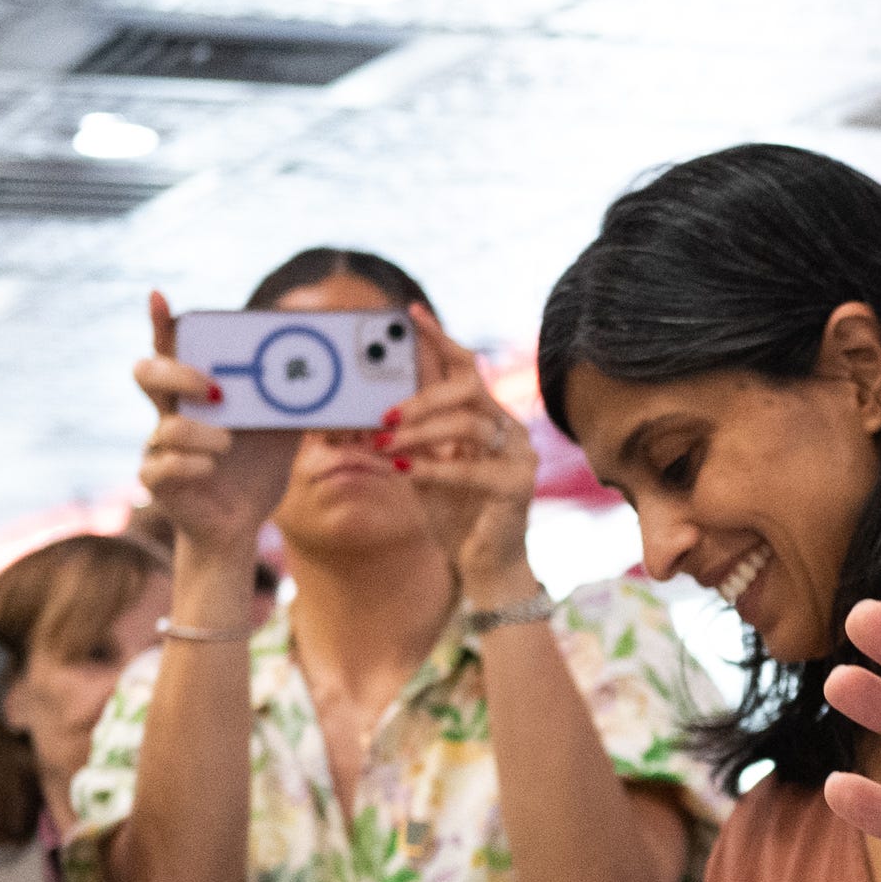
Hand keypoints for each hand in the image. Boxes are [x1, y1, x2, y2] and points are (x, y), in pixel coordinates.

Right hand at [134, 290, 302, 560]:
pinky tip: (212, 470)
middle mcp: (170, 414)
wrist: (240, 525)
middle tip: (215, 389)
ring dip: (204, 434)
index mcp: (196, 394)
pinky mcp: (157, 480)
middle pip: (147, 373)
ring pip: (166, 427)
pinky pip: (166, 465)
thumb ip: (292, 402)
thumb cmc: (254, 472)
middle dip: (180, 374)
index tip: (160, 296)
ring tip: (227, 446)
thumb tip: (324, 371)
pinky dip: (195, 465)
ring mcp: (158, 447)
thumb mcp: (281, 433)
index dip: (162, 322)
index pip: (172, 349)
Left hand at [389, 311, 538, 595]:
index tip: (411, 313)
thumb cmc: (452, 517)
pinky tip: (409, 472)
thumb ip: (404, 443)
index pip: (467, 366)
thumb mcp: (420, 471)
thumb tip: (360, 420)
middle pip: (469, 388)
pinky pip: (473, 467)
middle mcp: (509, 429)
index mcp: (487, 418)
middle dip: (422, 398)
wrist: (483, 568)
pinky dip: (437, 467)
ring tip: (387, 446)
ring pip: (469, 423)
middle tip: (383, 415)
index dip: (440, 338)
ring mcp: (520, 455)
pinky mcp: (519, 485)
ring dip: (421, 433)